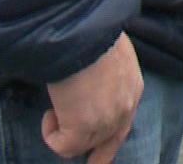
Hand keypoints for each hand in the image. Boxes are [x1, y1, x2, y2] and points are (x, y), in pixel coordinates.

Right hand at [43, 33, 141, 162]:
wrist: (82, 32)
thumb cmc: (90, 32)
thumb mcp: (109, 51)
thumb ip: (107, 72)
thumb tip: (91, 76)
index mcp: (133, 88)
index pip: (125, 122)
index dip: (109, 135)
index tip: (98, 146)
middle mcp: (125, 109)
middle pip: (110, 143)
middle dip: (94, 152)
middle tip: (79, 152)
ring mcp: (106, 121)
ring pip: (84, 146)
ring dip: (65, 131)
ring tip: (53, 110)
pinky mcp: (83, 128)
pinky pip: (65, 147)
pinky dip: (52, 136)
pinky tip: (48, 115)